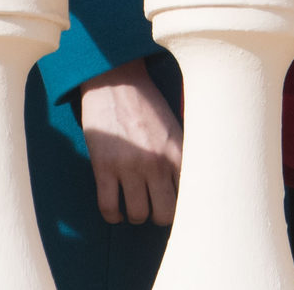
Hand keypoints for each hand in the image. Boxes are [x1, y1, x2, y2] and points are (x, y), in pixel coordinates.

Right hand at [79, 58, 181, 226]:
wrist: (114, 78)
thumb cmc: (145, 100)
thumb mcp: (172, 123)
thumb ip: (179, 152)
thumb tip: (187, 182)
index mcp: (176, 149)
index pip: (189, 195)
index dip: (184, 205)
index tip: (178, 204)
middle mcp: (155, 162)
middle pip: (164, 214)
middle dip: (160, 215)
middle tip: (155, 205)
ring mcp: (128, 166)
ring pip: (137, 215)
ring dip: (136, 214)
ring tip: (135, 203)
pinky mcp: (103, 167)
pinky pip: (109, 208)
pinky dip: (113, 215)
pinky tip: (116, 208)